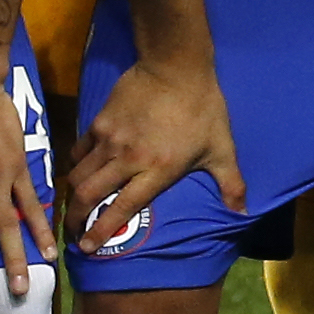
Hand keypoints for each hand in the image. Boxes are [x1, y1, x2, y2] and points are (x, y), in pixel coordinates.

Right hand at [59, 56, 238, 256]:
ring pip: (79, 175)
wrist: (175, 66)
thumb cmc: (202, 108)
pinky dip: (74, 166)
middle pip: (89, 196)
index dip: (101, 231)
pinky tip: (76, 174)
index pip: (122, 208)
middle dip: (75, 218)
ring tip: (70, 208)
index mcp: (157, 170)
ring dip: (71, 196)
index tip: (86, 248)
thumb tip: (243, 213)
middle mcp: (128, 159)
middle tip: (71, 233)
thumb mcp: (221, 147)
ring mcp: (109, 140)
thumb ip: (230, 182)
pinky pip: (78, 151)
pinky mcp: (99, 122)